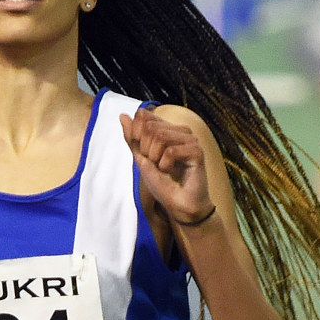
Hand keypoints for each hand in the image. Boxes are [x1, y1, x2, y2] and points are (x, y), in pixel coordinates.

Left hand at [121, 112, 214, 228]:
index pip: (144, 116)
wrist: (178, 204)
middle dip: (146, 150)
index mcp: (168, 129)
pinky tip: (172, 172)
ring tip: (164, 168)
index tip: (144, 154)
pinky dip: (165, 165)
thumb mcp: (141, 158)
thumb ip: (132, 137)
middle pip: (150, 127)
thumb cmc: (162, 183)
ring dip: (155, 158)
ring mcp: (191, 140)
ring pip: (160, 137)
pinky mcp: (197, 151)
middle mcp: (181, 131)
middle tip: (156, 164)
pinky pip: (171, 151)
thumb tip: (122, 115)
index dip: (136, 135)